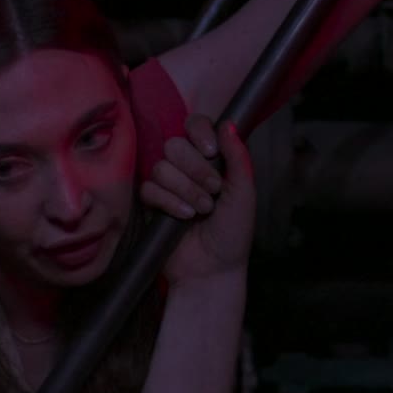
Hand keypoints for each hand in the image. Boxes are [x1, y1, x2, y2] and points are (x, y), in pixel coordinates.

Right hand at [140, 115, 255, 284]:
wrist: (213, 268)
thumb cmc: (233, 233)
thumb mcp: (244, 193)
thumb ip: (238, 157)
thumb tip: (228, 123)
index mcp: (211, 159)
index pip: (195, 125)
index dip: (199, 133)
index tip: (211, 152)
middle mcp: (188, 167)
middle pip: (174, 144)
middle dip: (195, 168)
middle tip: (213, 191)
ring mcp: (168, 185)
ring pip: (161, 167)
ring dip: (185, 189)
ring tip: (203, 210)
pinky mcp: (151, 204)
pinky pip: (149, 189)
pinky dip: (169, 202)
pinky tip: (184, 216)